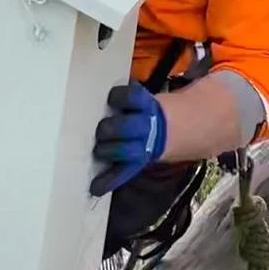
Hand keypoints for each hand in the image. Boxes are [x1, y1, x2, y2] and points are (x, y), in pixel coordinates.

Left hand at [90, 80, 167, 195]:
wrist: (174, 132)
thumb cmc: (150, 111)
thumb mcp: (148, 98)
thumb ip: (131, 96)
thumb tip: (112, 81)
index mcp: (148, 105)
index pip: (132, 98)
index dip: (119, 98)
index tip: (111, 98)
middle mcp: (146, 127)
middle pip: (127, 127)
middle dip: (110, 128)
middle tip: (100, 129)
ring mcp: (142, 148)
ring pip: (125, 151)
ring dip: (108, 151)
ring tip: (98, 151)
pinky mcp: (137, 165)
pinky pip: (124, 173)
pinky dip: (109, 181)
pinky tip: (94, 188)